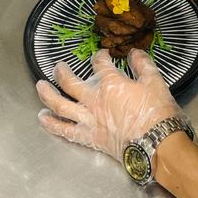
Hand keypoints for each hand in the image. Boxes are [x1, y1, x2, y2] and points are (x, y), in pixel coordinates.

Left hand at [36, 49, 182, 161]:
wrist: (157, 144)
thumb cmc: (158, 114)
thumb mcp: (155, 82)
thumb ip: (143, 65)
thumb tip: (135, 53)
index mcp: (110, 84)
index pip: (99, 64)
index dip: (99, 56)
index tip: (101, 55)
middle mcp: (94, 100)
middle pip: (70, 82)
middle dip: (62, 72)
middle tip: (58, 67)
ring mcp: (89, 120)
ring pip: (60, 105)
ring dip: (47, 95)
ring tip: (40, 87)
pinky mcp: (89, 137)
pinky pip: (65, 131)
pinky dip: (52, 125)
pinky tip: (43, 119)